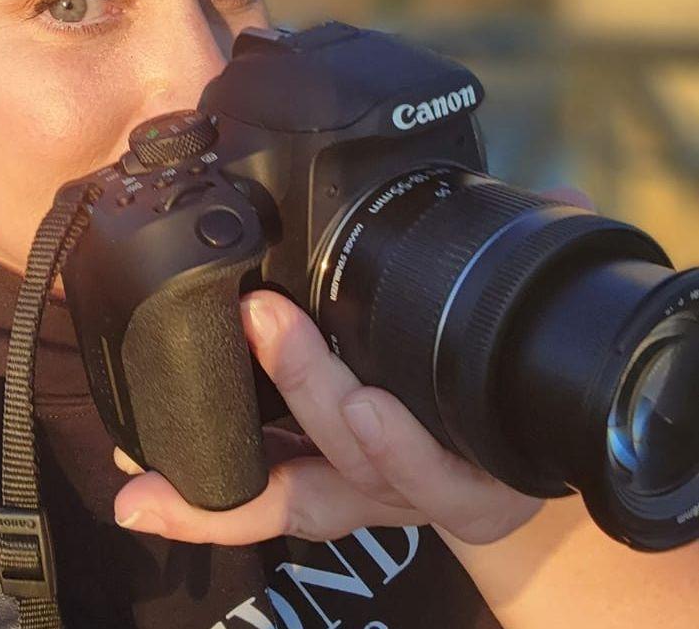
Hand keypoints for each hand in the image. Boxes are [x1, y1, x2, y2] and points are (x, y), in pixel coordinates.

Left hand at [112, 186, 593, 546]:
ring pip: (286, 495)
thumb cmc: (488, 410)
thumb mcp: (512, 353)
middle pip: (348, 457)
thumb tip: (561, 197)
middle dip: (307, 387)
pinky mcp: (307, 491)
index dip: (400, 441)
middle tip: (266, 319)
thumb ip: (532, 275)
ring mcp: (344, 496)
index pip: (427, 460)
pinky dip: (197, 505)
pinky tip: (140, 491)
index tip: (370, 396)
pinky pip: (251, 503)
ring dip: (219, 481)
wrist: (483, 479)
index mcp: (456, 465)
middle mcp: (394, 490)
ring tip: (148, 469)